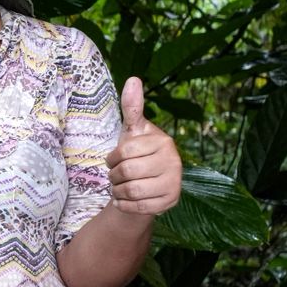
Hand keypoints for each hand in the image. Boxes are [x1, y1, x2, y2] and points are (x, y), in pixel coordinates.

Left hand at [105, 77, 181, 214]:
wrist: (147, 184)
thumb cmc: (137, 154)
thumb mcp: (132, 131)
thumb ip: (132, 107)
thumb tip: (133, 79)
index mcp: (163, 141)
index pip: (124, 152)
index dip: (112, 158)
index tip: (113, 160)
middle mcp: (174, 161)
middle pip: (126, 172)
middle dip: (114, 176)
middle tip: (116, 176)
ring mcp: (174, 182)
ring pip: (131, 191)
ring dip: (118, 191)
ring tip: (121, 187)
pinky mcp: (171, 202)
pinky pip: (138, 207)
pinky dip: (125, 205)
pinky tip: (126, 199)